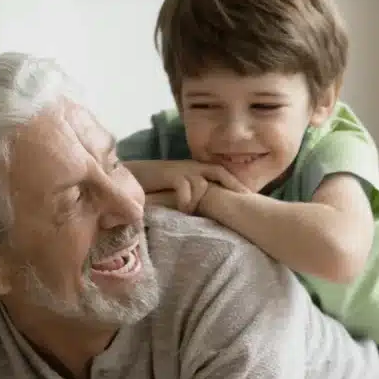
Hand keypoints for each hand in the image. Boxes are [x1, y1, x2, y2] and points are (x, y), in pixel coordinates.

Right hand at [127, 160, 249, 214]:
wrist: (129, 177)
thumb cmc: (153, 187)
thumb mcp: (176, 191)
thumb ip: (191, 196)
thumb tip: (205, 212)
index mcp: (194, 169)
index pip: (221, 173)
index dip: (235, 183)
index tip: (249, 196)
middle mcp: (190, 166)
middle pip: (218, 172)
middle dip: (232, 186)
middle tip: (244, 200)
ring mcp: (180, 168)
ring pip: (201, 184)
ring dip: (198, 201)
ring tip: (190, 212)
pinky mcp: (168, 173)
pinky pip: (184, 187)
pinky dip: (185, 199)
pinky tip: (182, 209)